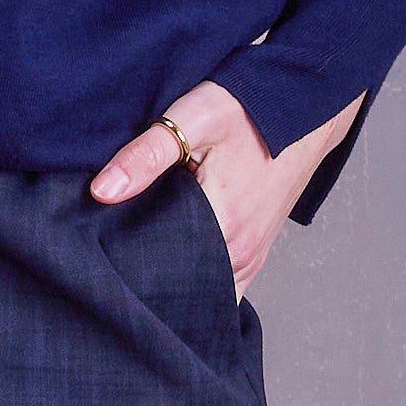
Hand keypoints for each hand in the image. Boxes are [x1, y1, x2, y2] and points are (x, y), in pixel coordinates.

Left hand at [89, 82, 367, 290]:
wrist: (303, 106)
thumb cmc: (249, 108)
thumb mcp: (193, 118)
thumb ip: (146, 155)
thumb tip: (101, 192)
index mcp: (222, 229)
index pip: (165, 280)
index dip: (132, 281)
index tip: (104, 275)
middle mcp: (240, 256)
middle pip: (183, 297)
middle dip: (148, 293)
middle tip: (112, 282)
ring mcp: (250, 260)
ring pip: (203, 299)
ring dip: (173, 294)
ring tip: (137, 282)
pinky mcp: (254, 256)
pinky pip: (221, 291)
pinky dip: (196, 289)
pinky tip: (170, 276)